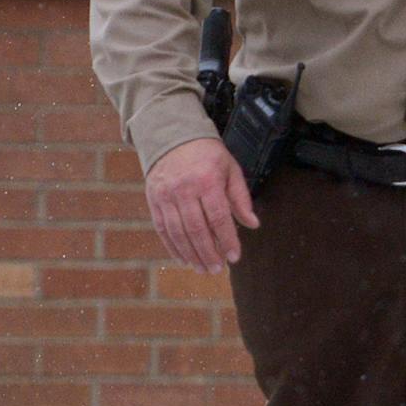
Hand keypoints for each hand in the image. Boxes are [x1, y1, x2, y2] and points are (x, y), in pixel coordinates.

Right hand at [144, 137, 258, 273]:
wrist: (172, 136)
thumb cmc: (207, 155)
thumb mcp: (230, 169)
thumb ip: (240, 198)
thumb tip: (252, 224)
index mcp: (207, 181)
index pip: (218, 218)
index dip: (226, 240)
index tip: (234, 257)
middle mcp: (184, 190)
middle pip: (197, 229)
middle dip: (208, 253)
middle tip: (217, 269)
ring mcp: (165, 196)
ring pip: (178, 232)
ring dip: (190, 254)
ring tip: (202, 268)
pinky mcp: (153, 200)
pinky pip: (162, 228)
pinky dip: (172, 246)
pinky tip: (182, 258)